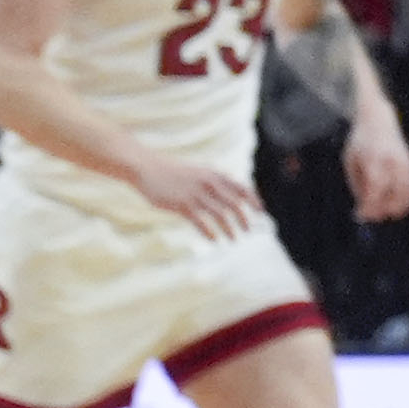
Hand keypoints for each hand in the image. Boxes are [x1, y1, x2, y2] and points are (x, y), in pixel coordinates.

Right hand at [130, 154, 264, 243]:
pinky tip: (214, 239)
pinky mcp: (182, 205)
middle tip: (248, 231)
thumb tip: (230, 198)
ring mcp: (195, 194)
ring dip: (229, 229)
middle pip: (234, 204)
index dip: (253, 200)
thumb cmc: (174, 173)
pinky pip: (201, 222)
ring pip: (220, 215)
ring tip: (233, 239)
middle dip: (244, 219)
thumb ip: (215, 183)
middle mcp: (208, 184)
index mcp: (214, 175)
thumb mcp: (199, 173)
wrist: (147, 168)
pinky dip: (209, 232)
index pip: (242, 188)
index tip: (261, 212)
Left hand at [343, 113, 408, 222]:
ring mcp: (405, 164)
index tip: (359, 214)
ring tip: (383, 213)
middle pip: (393, 193)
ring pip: (407, 194)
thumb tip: (364, 212)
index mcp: (373, 158)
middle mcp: (392, 161)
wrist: (378, 122)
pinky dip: (407, 203)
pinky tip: (396, 209)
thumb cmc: (360, 145)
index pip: (375, 187)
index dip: (368, 205)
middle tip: (371, 216)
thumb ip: (358, 186)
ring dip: (396, 209)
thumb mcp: (351, 163)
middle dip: (381, 209)